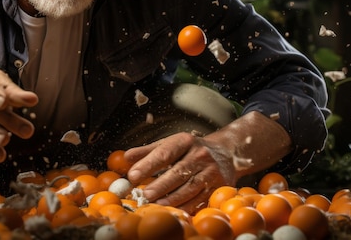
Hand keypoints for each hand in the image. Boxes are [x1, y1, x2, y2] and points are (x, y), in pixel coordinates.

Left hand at [124, 111, 292, 214]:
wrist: (225, 152)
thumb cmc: (189, 149)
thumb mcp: (169, 143)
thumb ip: (147, 151)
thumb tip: (125, 158)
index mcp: (185, 141)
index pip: (164, 152)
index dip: (148, 164)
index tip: (132, 175)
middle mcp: (200, 154)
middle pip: (178, 172)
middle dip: (160, 185)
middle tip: (144, 195)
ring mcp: (212, 171)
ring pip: (191, 187)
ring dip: (172, 198)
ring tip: (156, 204)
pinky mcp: (220, 186)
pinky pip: (201, 199)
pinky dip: (187, 206)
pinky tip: (174, 210)